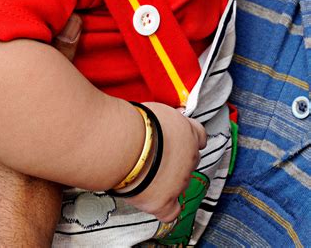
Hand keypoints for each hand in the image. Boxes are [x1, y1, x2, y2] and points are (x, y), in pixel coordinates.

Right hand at [123, 103, 205, 222]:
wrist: (124, 143)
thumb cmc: (133, 122)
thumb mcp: (156, 111)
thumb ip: (165, 122)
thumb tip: (159, 125)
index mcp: (188, 132)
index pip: (199, 136)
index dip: (188, 138)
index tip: (177, 139)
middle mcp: (190, 157)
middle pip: (190, 160)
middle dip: (177, 159)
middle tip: (156, 155)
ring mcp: (179, 181)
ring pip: (180, 183)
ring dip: (168, 179)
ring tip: (145, 172)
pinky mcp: (164, 201)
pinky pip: (171, 211)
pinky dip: (165, 208)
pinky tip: (155, 200)